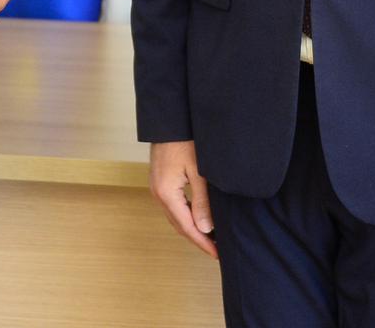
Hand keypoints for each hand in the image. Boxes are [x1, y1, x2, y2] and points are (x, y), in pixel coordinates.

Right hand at [149, 140, 216, 258]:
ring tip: (211, 238)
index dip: (202, 242)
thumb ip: (202, 201)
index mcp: (166, 193)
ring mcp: (157, 187)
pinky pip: (173, 206)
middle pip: (179, 225)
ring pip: (175, 217)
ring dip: (191, 228)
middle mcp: (158, 193)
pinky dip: (186, 216)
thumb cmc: (185, 141)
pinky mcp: (160, 181)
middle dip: (198, 239)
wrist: (170, 120)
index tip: (217, 254)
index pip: (186, 227)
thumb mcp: (199, 172)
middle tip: (217, 250)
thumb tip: (206, 229)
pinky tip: (199, 217)